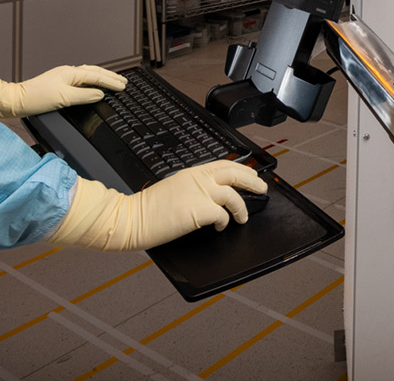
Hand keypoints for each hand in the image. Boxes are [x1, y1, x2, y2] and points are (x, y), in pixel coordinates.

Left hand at [0, 65, 125, 118]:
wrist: (17, 100)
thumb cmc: (37, 98)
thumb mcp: (64, 99)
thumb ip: (84, 96)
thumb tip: (99, 94)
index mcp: (71, 73)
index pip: (96, 76)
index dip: (111, 81)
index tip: (123, 86)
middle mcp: (68, 72)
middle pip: (94, 72)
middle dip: (110, 77)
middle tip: (124, 81)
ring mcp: (63, 77)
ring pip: (88, 74)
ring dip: (102, 77)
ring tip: (113, 80)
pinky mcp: (59, 83)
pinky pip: (82, 78)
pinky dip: (92, 80)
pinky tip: (92, 84)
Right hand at [47, 161, 268, 250]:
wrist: (132, 218)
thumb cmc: (148, 208)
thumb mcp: (173, 188)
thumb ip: (191, 187)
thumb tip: (208, 195)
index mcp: (192, 172)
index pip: (224, 165)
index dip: (242, 169)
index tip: (251, 174)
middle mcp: (198, 179)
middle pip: (236, 173)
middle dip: (253, 180)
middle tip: (262, 188)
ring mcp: (200, 194)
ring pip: (234, 195)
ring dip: (242, 208)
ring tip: (242, 217)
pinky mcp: (199, 211)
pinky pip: (222, 215)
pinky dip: (225, 222)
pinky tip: (221, 228)